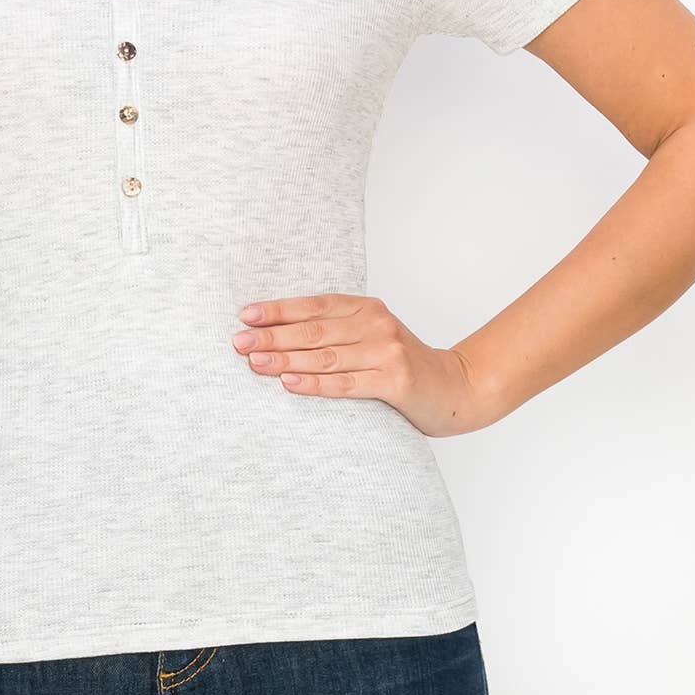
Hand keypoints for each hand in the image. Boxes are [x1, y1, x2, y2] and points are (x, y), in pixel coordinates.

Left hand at [231, 293, 503, 437]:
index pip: (314, 305)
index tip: (245, 315)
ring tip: (254, 363)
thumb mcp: (371, 337)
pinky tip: (288, 383)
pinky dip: (314, 384)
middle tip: (238, 343)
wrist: (455, 388)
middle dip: (272, 336)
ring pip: (324, 356)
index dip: (278, 310)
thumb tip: (277, 335)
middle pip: (313, 330)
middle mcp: (376, 323)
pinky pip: (346, 383)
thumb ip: (336, 332)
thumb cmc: (401, 366)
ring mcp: (387, 351)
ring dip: (285, 359)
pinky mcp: (395, 380)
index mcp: (366, 308)